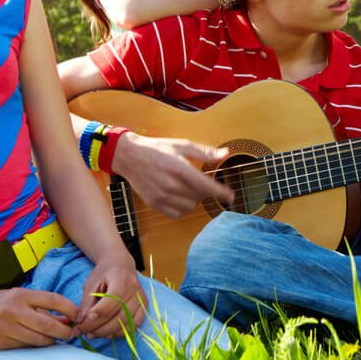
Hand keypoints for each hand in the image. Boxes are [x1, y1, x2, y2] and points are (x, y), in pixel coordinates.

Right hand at [0, 288, 78, 348]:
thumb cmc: (0, 302)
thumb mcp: (20, 296)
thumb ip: (42, 306)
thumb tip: (67, 319)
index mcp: (22, 295)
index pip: (54, 300)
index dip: (70, 309)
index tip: (78, 317)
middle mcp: (14, 310)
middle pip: (48, 324)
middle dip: (65, 331)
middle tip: (72, 334)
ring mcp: (6, 327)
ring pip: (38, 339)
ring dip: (52, 341)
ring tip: (57, 339)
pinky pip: (24, 346)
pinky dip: (35, 345)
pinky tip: (38, 342)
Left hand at [75, 253, 147, 338]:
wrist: (121, 265)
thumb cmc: (104, 273)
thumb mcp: (91, 283)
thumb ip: (86, 303)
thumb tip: (81, 322)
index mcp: (121, 279)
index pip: (111, 301)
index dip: (96, 315)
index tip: (82, 324)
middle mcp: (135, 289)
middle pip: (119, 315)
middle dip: (99, 328)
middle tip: (84, 332)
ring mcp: (141, 298)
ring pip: (127, 323)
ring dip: (108, 332)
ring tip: (93, 334)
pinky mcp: (144, 306)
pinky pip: (134, 325)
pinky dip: (120, 332)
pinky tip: (107, 333)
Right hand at [115, 133, 233, 216]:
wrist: (129, 156)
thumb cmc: (157, 148)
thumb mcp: (182, 145)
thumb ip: (204, 152)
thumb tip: (224, 154)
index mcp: (179, 168)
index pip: (206, 186)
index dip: (221, 192)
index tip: (231, 196)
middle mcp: (170, 184)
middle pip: (200, 197)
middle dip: (205, 190)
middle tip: (200, 180)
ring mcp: (161, 196)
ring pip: (190, 207)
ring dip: (194, 199)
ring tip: (188, 188)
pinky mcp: (154, 203)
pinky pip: (176, 214)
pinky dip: (183, 208)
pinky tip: (180, 197)